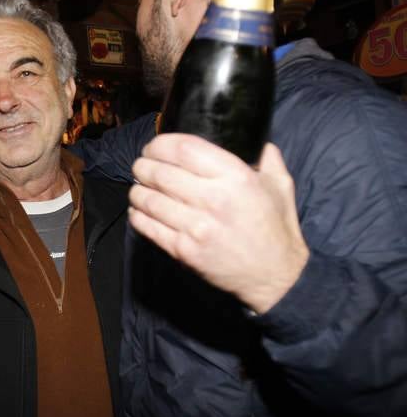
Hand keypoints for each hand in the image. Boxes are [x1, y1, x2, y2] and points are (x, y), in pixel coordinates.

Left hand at [128, 134, 308, 313]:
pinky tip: (138, 210)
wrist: (276, 276)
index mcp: (235, 177)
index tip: (153, 147)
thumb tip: (257, 139)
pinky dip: (137, 215)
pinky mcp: (185, 251)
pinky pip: (148, 227)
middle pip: (160, 173)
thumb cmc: (276, 228)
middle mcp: (214, 199)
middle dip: (143, 166)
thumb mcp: (280, 185)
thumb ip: (268, 158)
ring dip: (137, 191)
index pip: (184, 149)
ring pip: (149, 200)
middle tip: (141, 166)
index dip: (160, 144)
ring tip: (138, 187)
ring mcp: (197, 227)